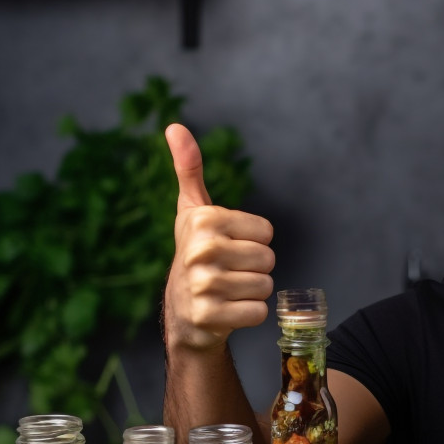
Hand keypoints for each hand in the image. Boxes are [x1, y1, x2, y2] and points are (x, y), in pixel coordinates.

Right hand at [163, 123, 274, 351]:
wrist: (181, 311)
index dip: (253, 241)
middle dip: (255, 267)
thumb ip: (189, 169)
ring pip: (266, 285)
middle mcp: (201, 250)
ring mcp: (204, 286)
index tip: (229, 246)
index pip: (266, 232)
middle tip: (229, 271)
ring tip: (228, 290)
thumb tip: (175, 127)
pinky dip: (250, 314)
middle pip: (268, 258)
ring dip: (253, 291)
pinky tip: (228, 310)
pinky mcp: (210, 316)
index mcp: (203, 220)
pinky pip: (260, 312)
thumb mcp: (192, 210)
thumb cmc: (195, 254)